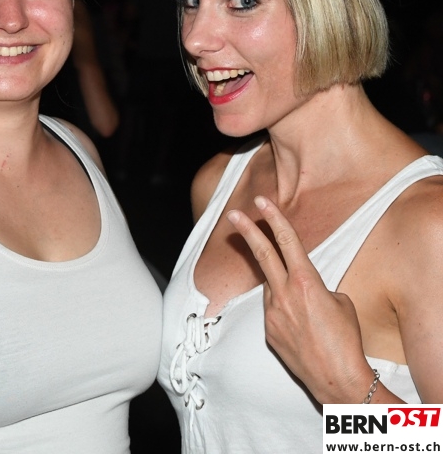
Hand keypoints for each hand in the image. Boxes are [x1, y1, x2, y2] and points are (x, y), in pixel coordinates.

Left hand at [227, 196, 373, 403]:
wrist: (337, 378)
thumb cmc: (347, 340)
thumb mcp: (341, 304)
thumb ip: (317, 287)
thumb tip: (305, 287)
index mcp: (306, 282)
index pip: (287, 241)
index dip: (274, 218)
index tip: (261, 202)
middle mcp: (284, 294)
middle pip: (262, 254)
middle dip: (247, 231)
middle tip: (233, 214)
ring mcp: (272, 312)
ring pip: (271, 288)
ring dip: (283, 289)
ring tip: (310, 315)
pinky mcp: (268, 330)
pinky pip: (273, 311)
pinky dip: (285, 312)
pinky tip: (303, 330)